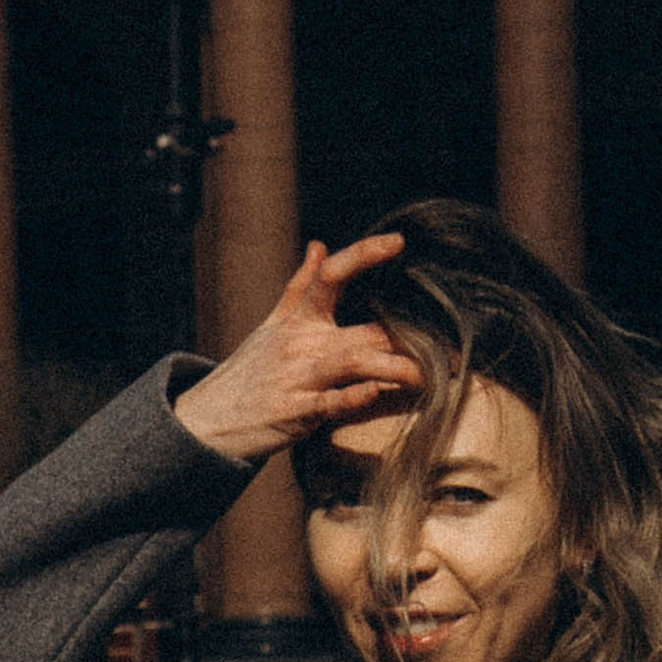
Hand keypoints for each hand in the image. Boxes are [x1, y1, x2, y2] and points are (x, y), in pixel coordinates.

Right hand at [171, 237, 422, 466]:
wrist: (208, 419)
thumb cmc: (249, 371)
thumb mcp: (272, 325)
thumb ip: (300, 286)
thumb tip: (320, 245)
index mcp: (299, 318)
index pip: (332, 275)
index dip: (364, 254)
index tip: (398, 242)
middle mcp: (301, 342)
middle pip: (363, 329)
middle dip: (410, 337)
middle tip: (452, 347)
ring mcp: (298, 377)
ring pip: (354, 362)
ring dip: (396, 367)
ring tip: (432, 376)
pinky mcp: (294, 413)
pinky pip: (329, 403)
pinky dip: (353, 397)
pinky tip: (377, 392)